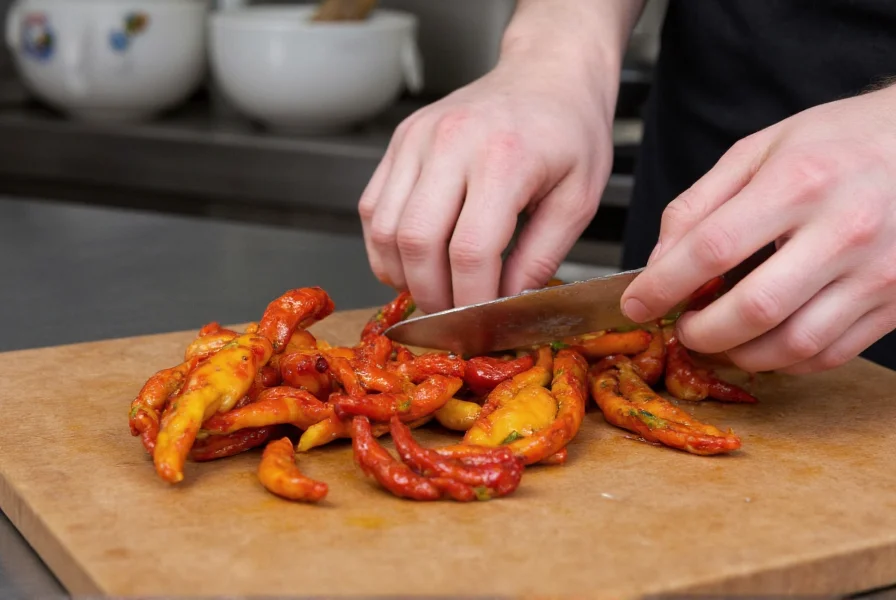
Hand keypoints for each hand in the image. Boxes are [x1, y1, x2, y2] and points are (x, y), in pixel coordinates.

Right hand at [358, 49, 615, 313]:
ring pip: (385, 229)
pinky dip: (384, 247)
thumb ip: (541, 257)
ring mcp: (418, 138)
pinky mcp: (400, 140)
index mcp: (505, 158)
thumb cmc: (570, 132)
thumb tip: (503, 305)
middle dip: (433, 296)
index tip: (482, 323)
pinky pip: (373, 208)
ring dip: (404, 275)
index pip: (470, 251)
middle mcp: (452, 142)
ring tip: (434, 292)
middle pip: (417, 243)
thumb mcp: (579, 199)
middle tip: (453, 318)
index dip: (471, 300)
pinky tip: (412, 262)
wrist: (548, 73)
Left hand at [620, 84, 895, 374]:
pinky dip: (785, 359)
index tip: (637, 304)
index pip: (712, 249)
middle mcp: (844, 230)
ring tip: (719, 337)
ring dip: (740, 354)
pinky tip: (766, 341)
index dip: (663, 286)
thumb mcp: (759, 150)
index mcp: (799, 182)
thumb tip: (659, 264)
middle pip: (752, 310)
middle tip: (682, 328)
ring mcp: (878, 272)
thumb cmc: (840, 141)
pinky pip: (830, 354)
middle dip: (700, 332)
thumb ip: (699, 205)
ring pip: (792, 345)